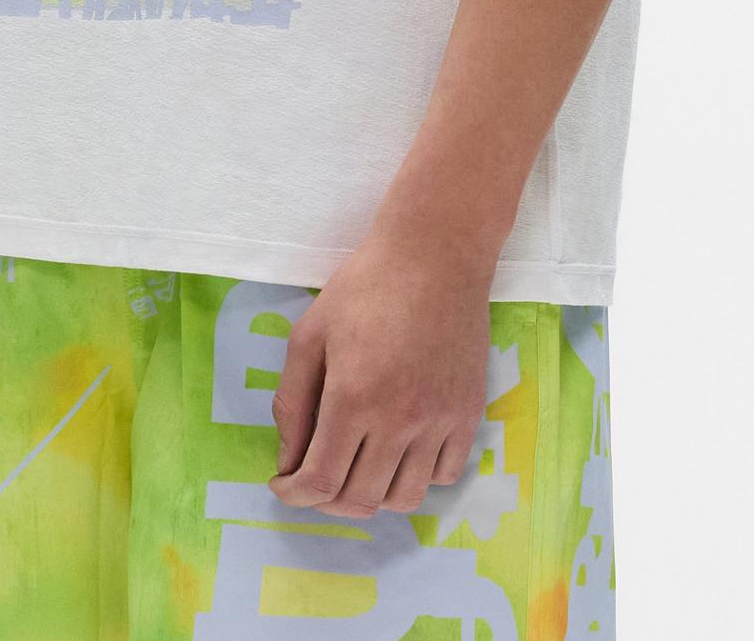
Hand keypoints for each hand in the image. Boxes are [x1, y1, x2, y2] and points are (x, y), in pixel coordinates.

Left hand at [267, 225, 491, 518]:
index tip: (285, 484)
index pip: (321, 481)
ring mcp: (439, 421)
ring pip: (404, 499)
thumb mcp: (310, 333)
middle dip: (327, 499)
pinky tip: (401, 450)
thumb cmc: (365, 286)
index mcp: (353, 397)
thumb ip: (292, 400)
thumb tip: (289, 460)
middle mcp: (399, 419)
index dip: (296, 494)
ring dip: (373, 494)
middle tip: (316, 475)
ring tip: (359, 466)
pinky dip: (417, 476)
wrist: (436, 254)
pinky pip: (443, 476)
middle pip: (360, 499)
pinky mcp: (468, 415)